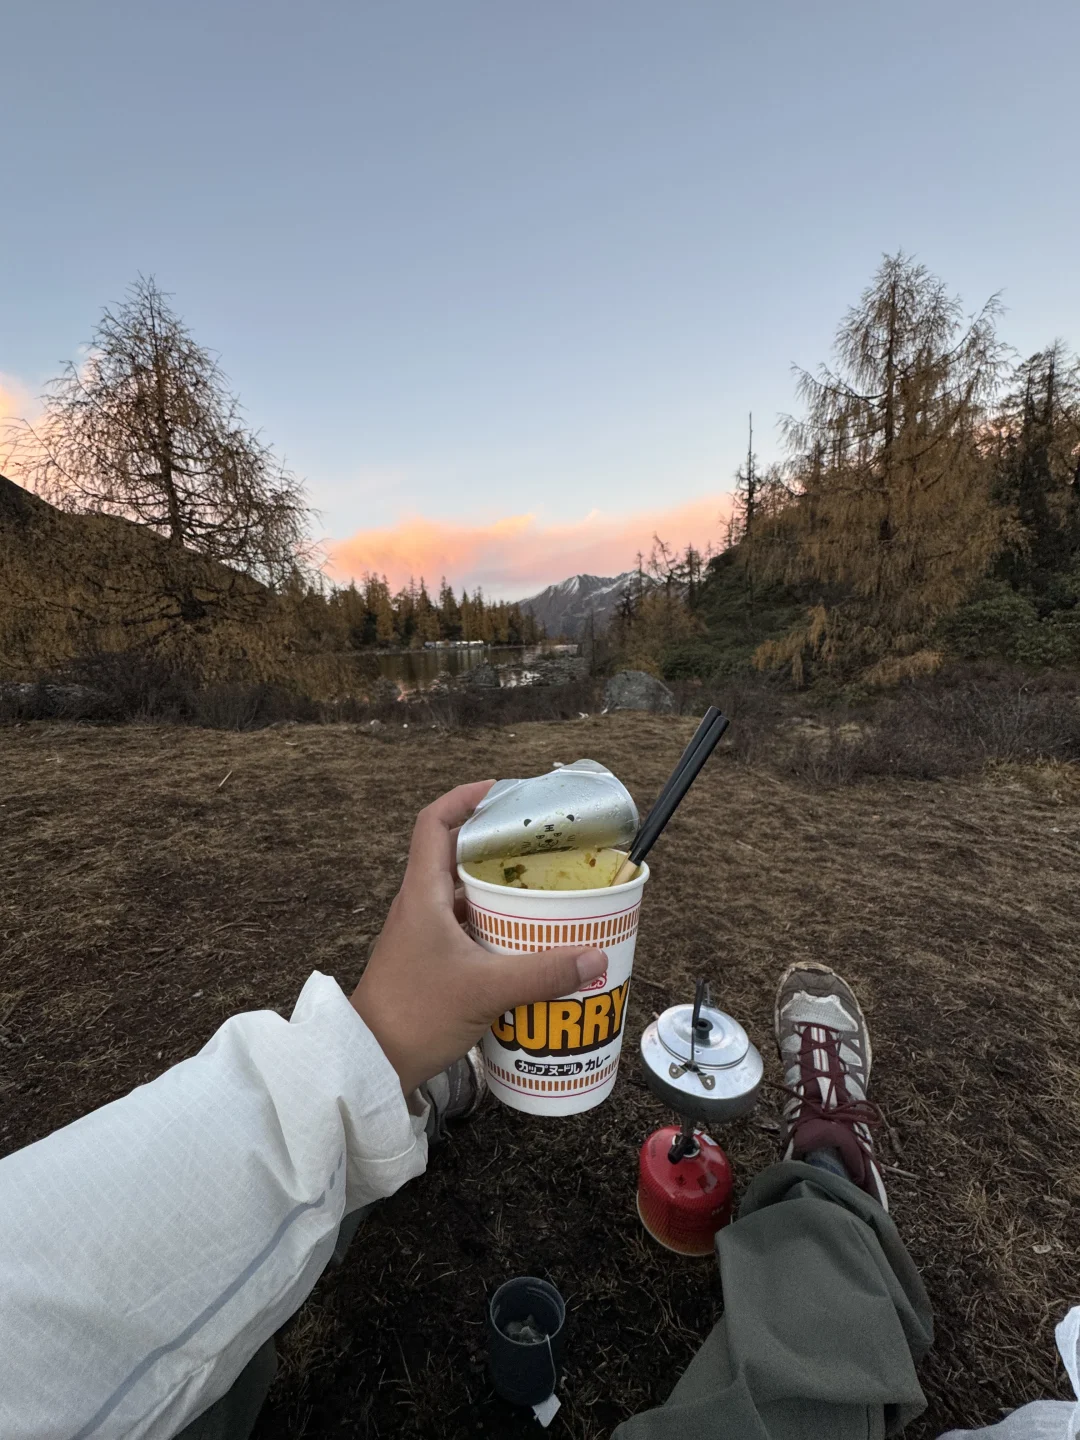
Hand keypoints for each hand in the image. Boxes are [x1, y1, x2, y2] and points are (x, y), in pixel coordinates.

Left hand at [350, 780, 607, 1094]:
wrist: (371, 1063)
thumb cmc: (414, 1016)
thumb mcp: (486, 990)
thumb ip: (543, 973)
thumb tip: (595, 956)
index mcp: (422, 893)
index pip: (434, 823)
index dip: (465, 798)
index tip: (504, 792)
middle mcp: (420, 905)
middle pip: (458, 854)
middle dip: (500, 846)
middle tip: (543, 847)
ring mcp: (424, 934)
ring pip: (465, 894)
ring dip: (501, 889)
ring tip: (545, 889)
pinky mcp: (431, 961)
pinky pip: (467, 927)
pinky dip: (496, 925)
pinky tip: (527, 940)